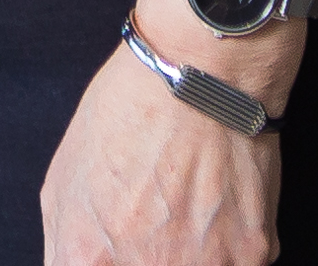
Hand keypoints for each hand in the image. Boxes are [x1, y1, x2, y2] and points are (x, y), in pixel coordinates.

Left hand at [39, 11, 285, 265]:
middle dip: (151, 257)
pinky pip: (236, 262)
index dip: (110, 258)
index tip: (120, 247)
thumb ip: (66, 243)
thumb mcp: (65, 177)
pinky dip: (230, 240)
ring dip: (195, 255)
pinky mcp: (252, 253)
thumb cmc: (129, 111)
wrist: (202, 71)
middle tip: (159, 222)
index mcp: (89, 258)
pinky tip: (219, 198)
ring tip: (191, 209)